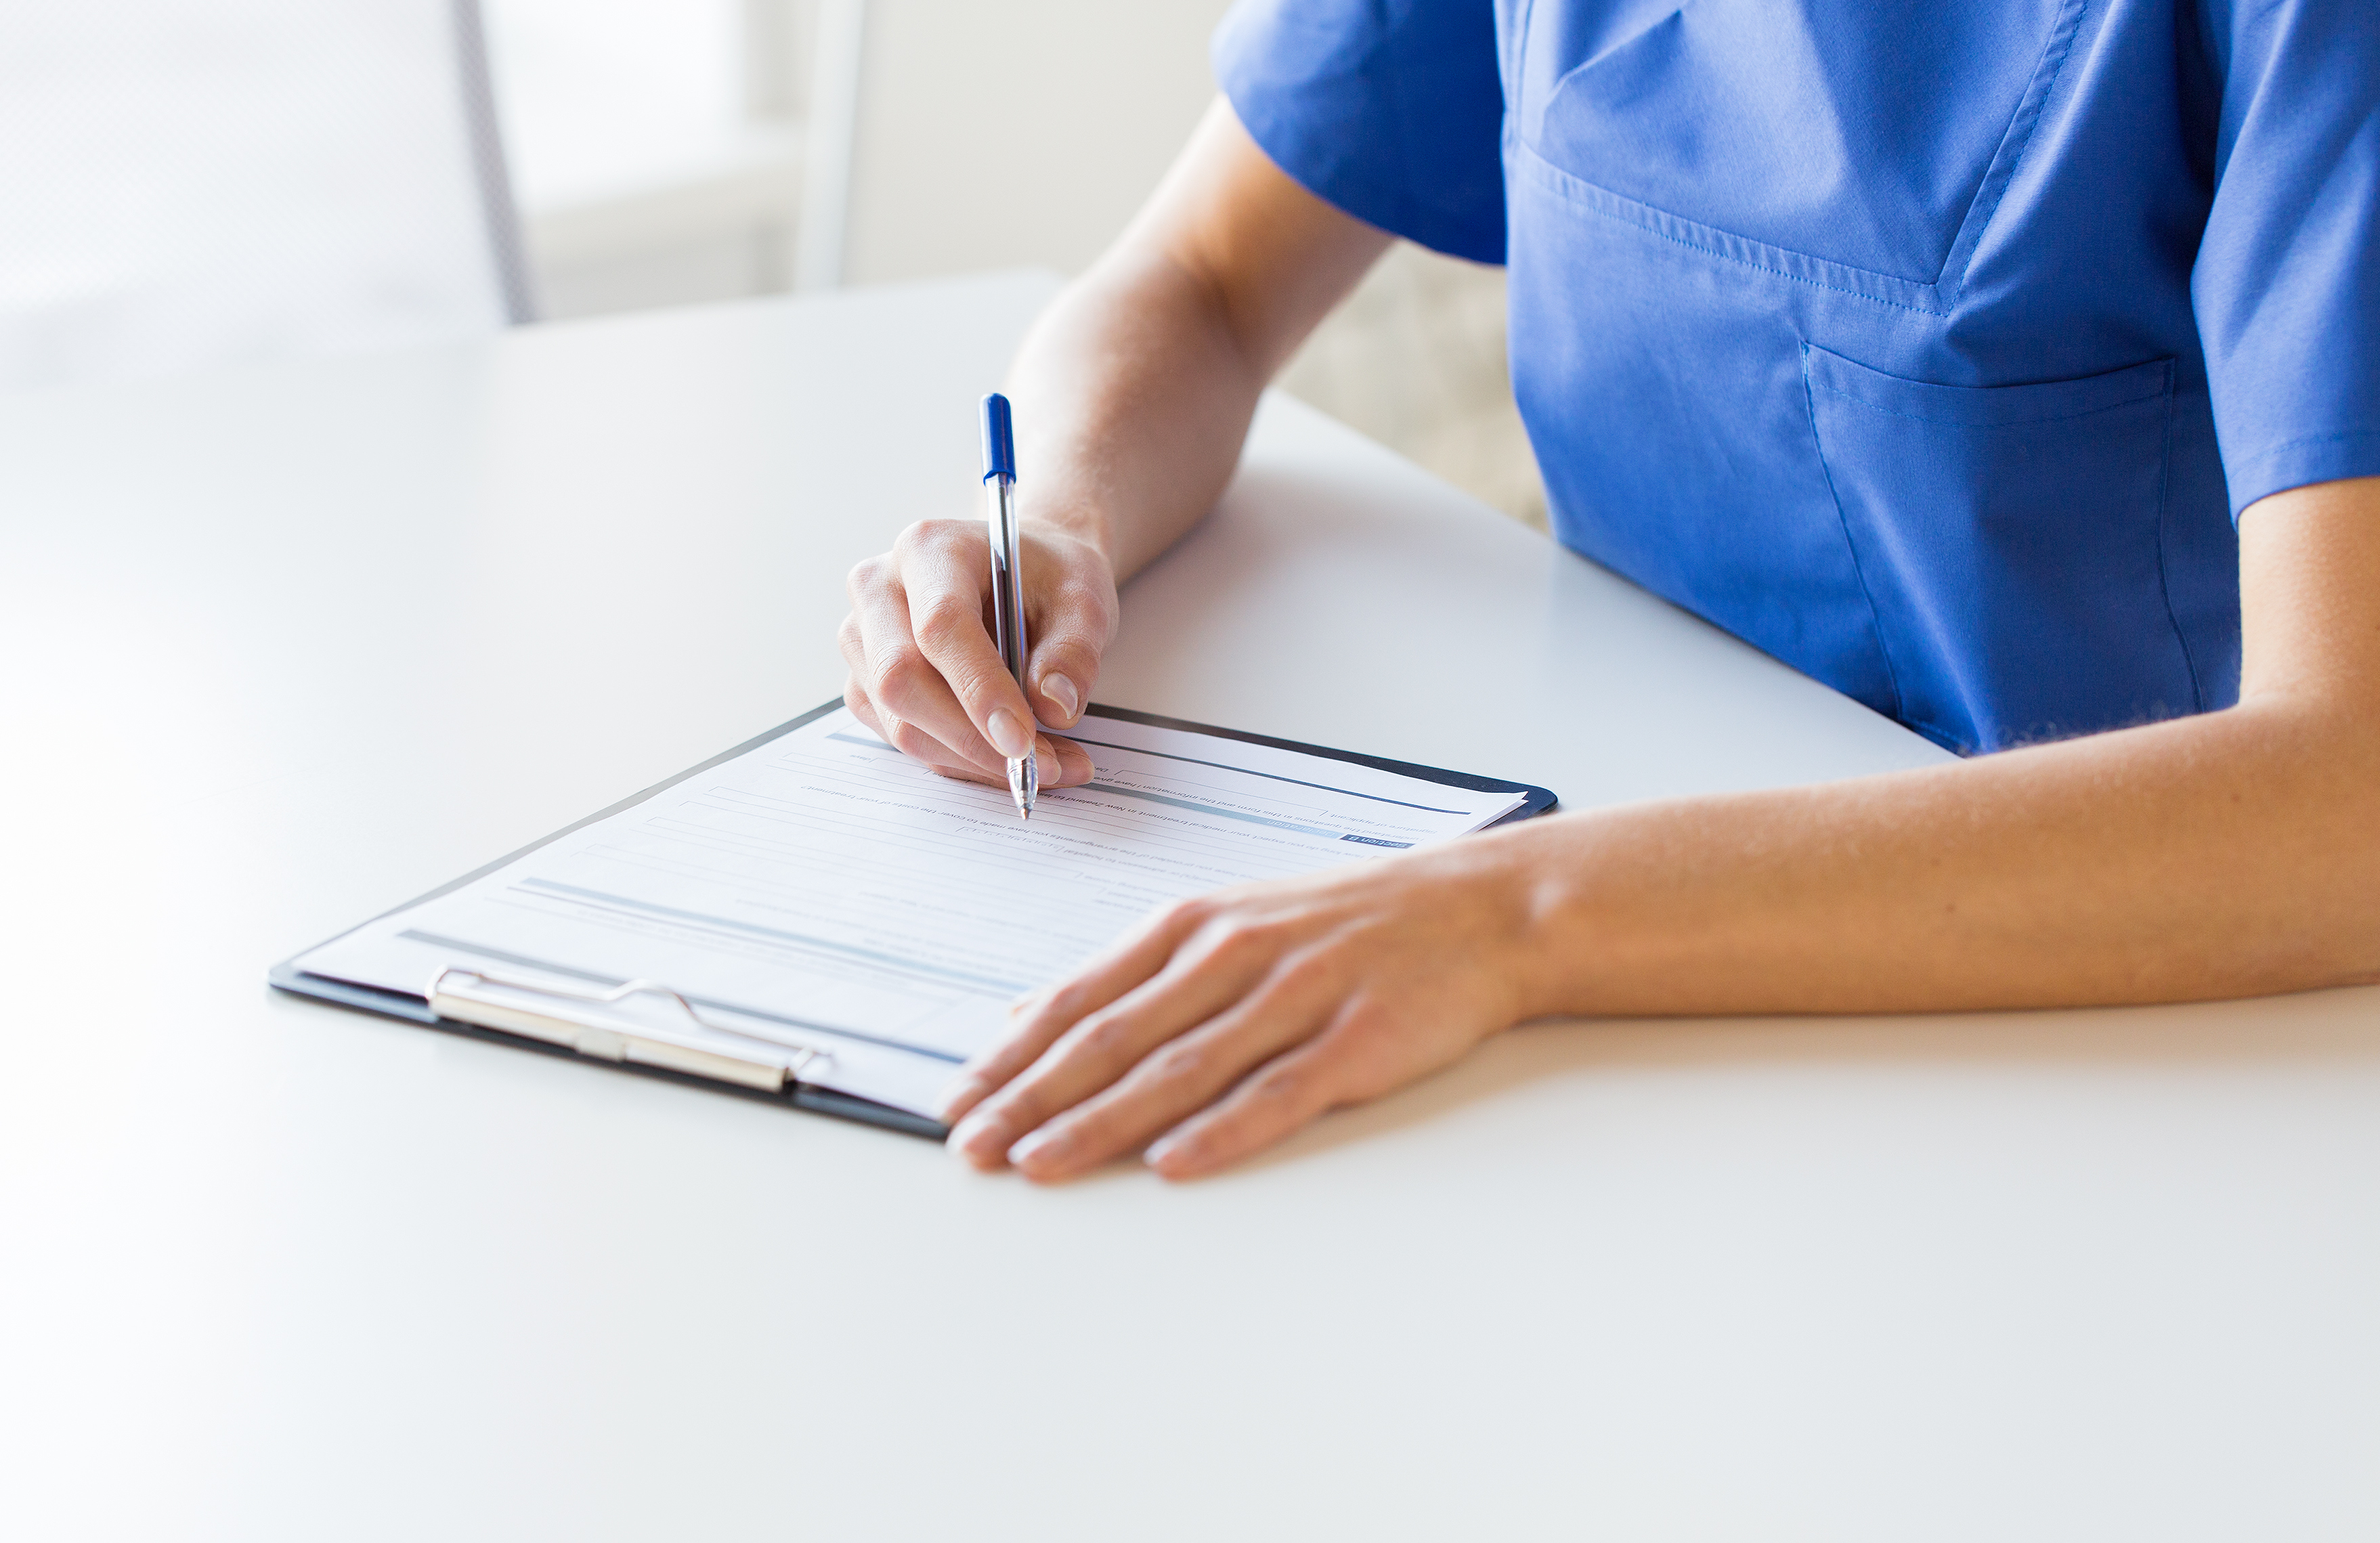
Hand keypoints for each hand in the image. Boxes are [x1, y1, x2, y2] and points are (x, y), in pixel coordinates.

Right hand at [840, 518, 1118, 785]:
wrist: (1024, 573)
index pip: (940, 626)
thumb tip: (1053, 709)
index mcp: (930, 549)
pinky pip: (902, 737)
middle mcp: (880, 588)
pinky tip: (1007, 757)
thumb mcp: (1084, 598)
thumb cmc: (1047, 577)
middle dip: (974, 739)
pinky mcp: (867, 682)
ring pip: (900, 721)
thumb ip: (1075, 650)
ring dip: (972, 759)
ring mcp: (864, 638)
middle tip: (1045, 766)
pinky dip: (959, 760)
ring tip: (1047, 765)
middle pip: (901, 680)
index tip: (1024, 741)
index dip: (979, 689)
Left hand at [936, 832, 1550, 1180]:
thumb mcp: (1226, 919)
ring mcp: (1295, 997)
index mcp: (1193, 927)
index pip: (1081, 998)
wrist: (1478, 909)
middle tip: (973, 1146)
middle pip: (1114, 1038)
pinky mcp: (1355, 1040)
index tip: (958, 1101)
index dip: (1012, 1055)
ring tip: (1040, 1163)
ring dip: (1101, 1121)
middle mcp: (1232, 956)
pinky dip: (1220, 1129)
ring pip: (1179, 1069)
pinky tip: (1172, 1163)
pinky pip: (1277, 1092)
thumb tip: (1028, 1012)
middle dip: (1032, 1097)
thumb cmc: (1345, 920)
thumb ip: (1128, 972)